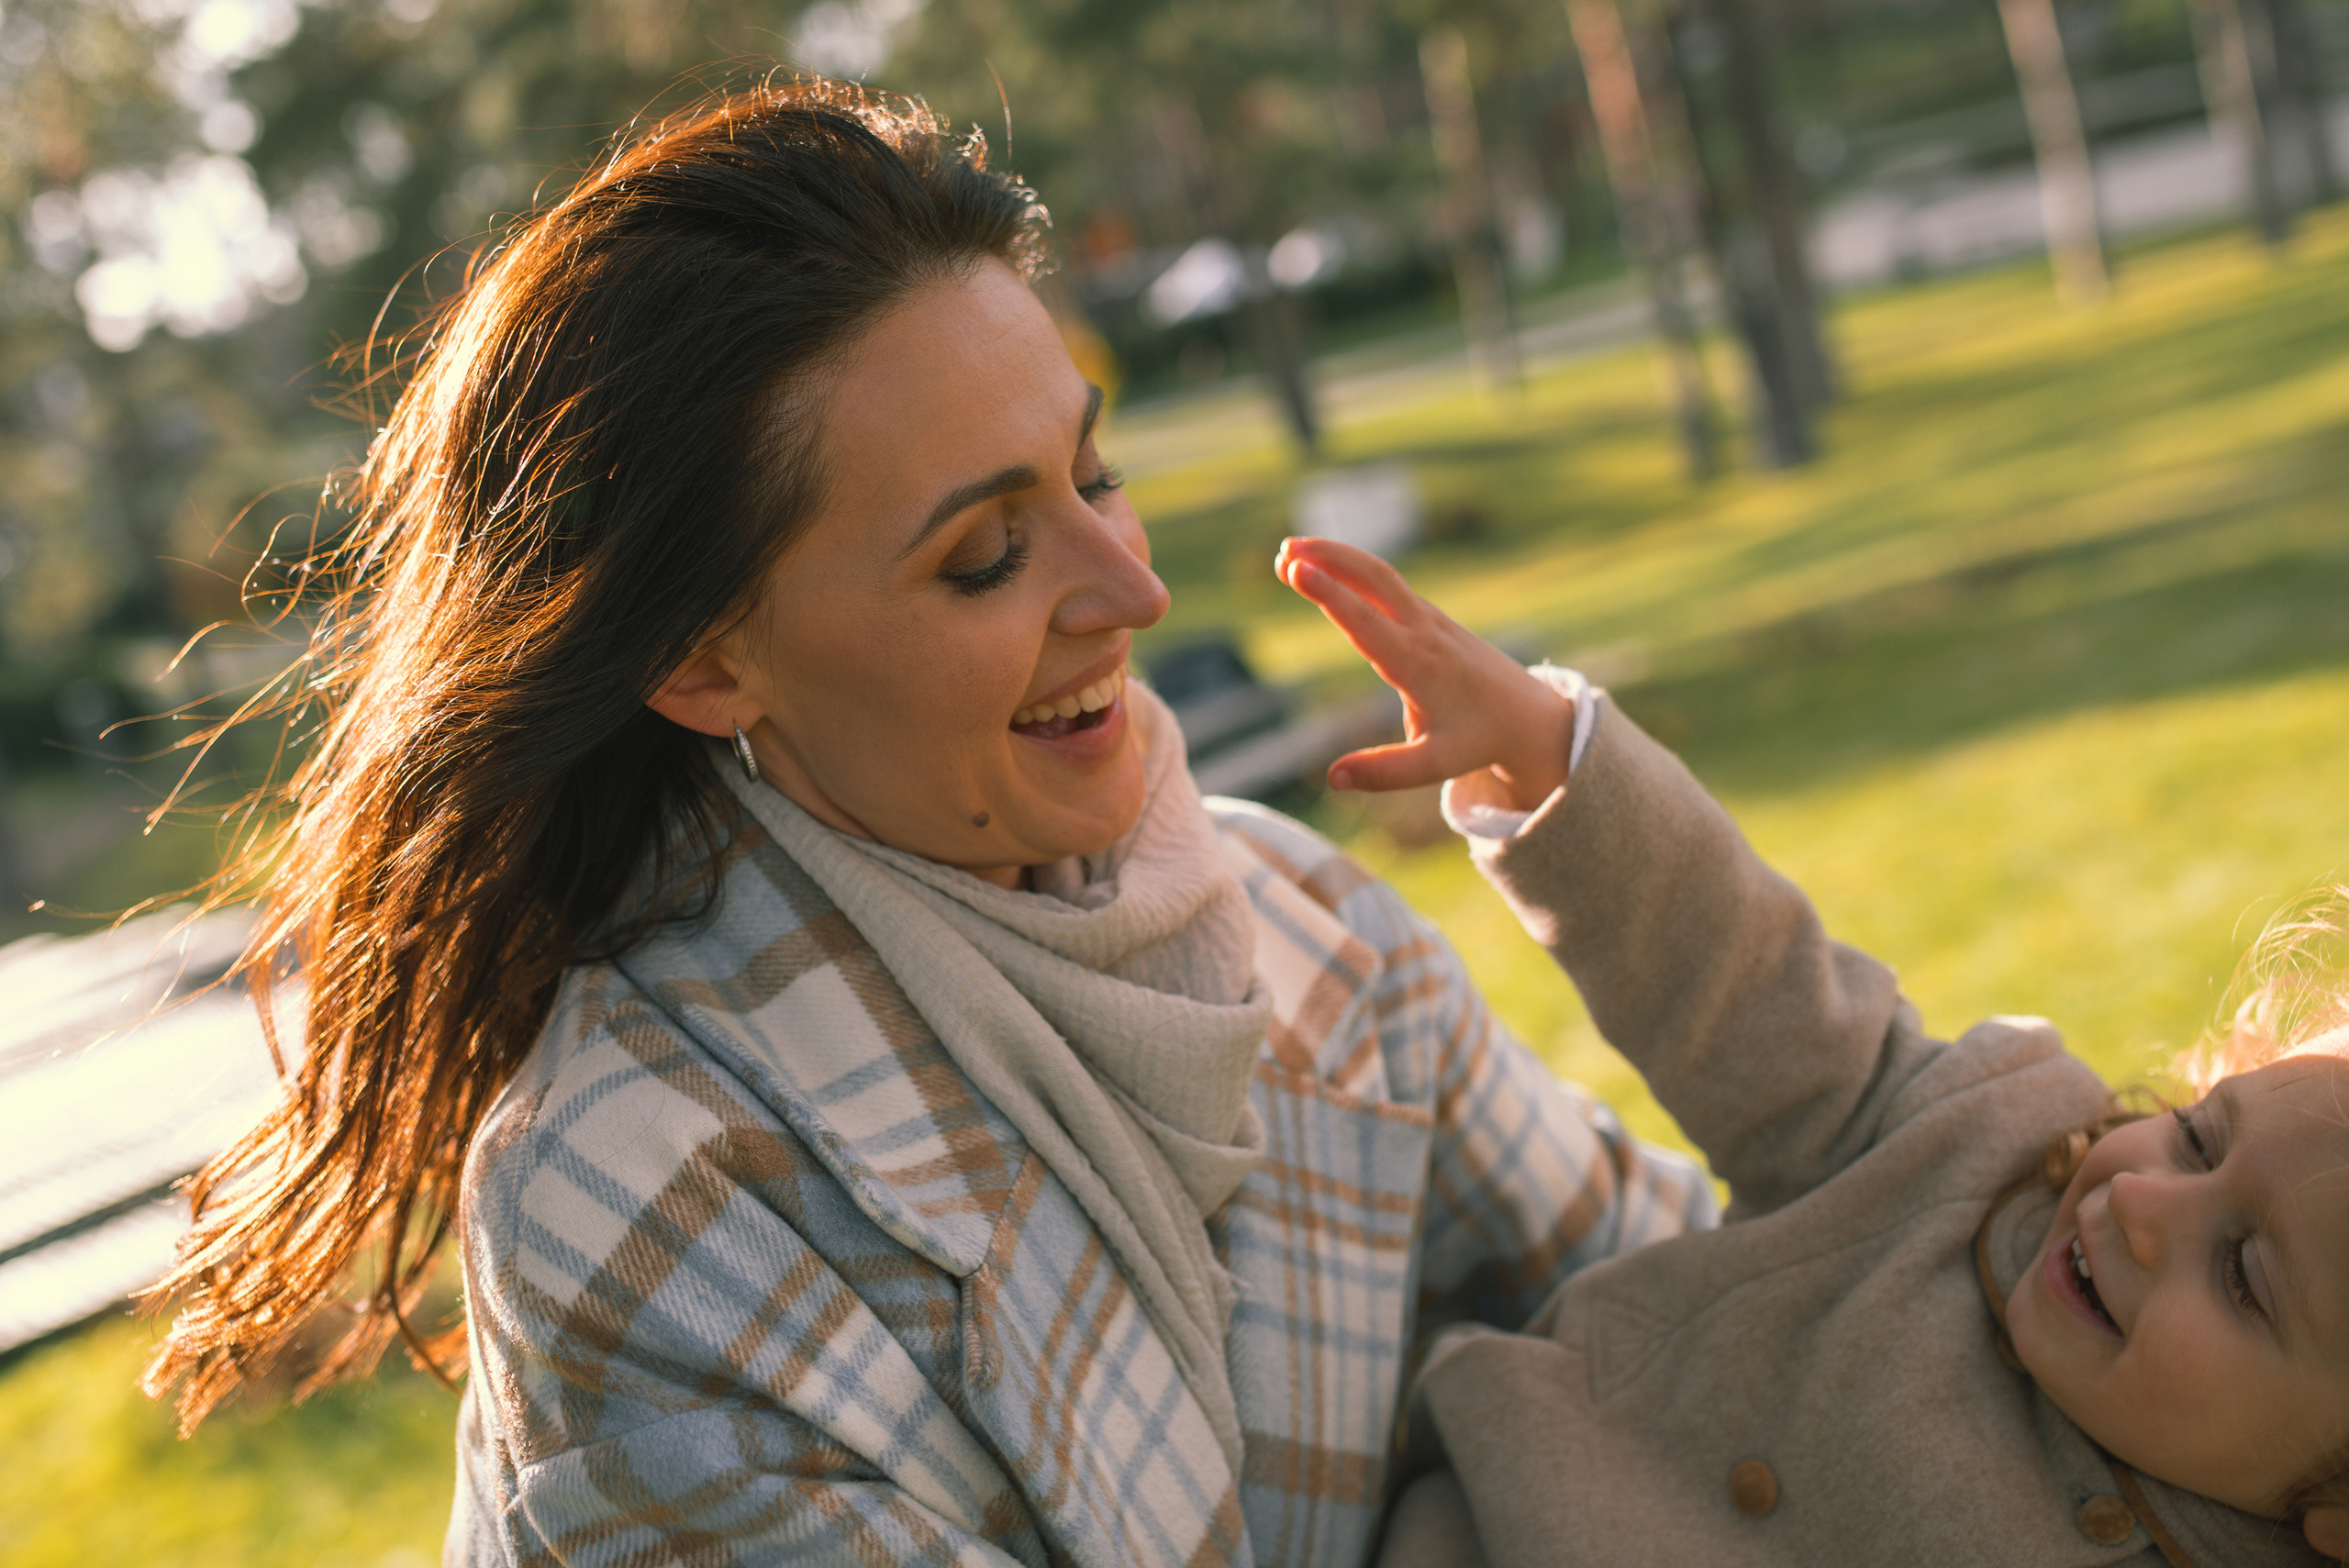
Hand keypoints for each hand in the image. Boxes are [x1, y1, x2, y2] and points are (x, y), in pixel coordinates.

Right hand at [1276, 536, 1572, 810]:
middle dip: (1329, 557)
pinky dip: (1352, 569)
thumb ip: (1387, 772)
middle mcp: (1422, 631)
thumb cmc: (1480, 739)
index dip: (1330, 594)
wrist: (1527, 715)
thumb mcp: (1438, 765)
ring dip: (1336, 557)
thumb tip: (1334, 779)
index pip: (1367, 620)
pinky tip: (1326, 566)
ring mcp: (1427, 619)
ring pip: (1379, 575)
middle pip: (1374, 577)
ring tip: (1288, 552)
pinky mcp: (1428, 618)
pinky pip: (1386, 584)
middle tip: (1283, 552)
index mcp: (1419, 663)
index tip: (1298, 570)